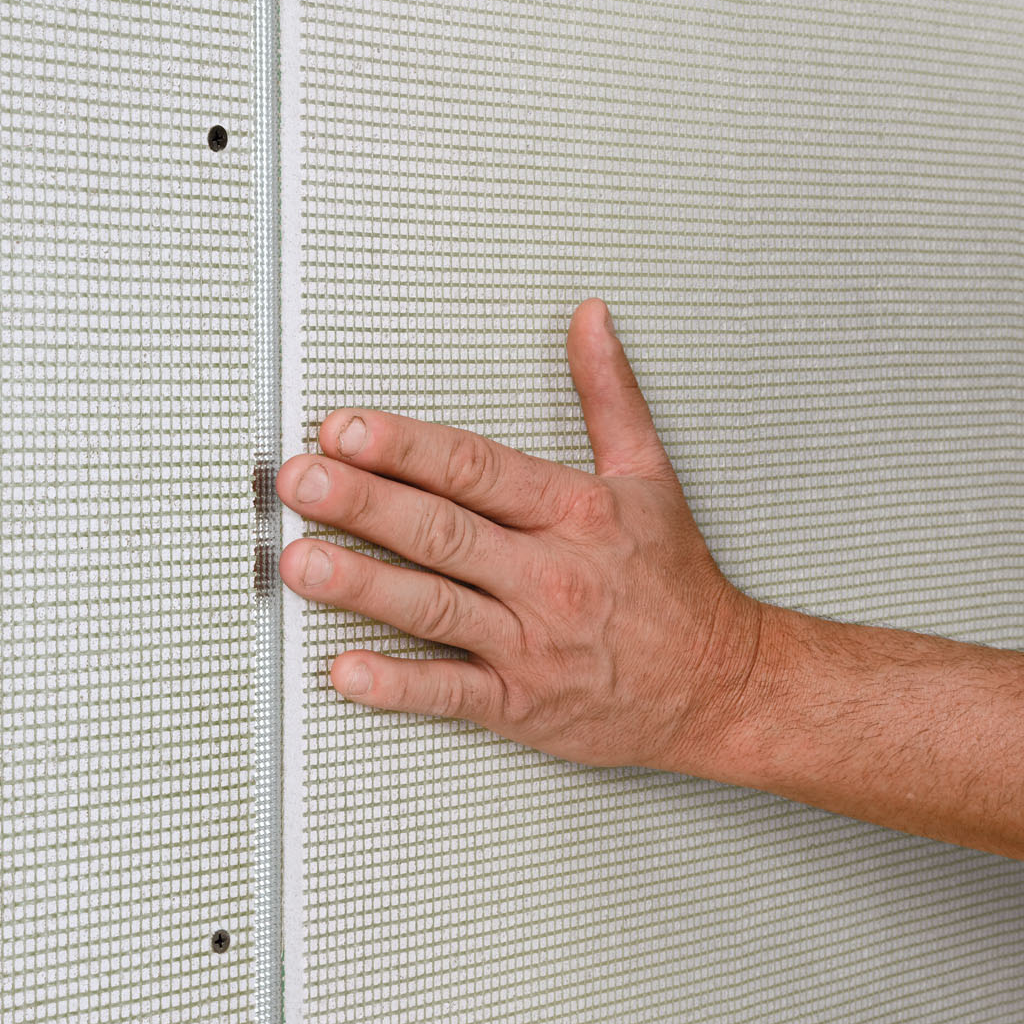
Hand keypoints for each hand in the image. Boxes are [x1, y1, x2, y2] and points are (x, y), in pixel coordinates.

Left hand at [276, 298, 765, 771]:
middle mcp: (551, 575)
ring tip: (301, 560)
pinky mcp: (524, 704)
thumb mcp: (650, 476)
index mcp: (575, 512)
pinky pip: (453, 693)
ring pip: (436, 606)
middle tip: (301, 479)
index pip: (476, 468)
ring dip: (363, 583)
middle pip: (444, 531)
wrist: (722, 685)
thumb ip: (608, 394)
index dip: (406, 447)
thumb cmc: (678, 586)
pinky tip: (346, 669)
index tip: (346, 428)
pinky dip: (398, 684)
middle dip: (365, 502)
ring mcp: (534, 642)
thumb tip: (588, 319)